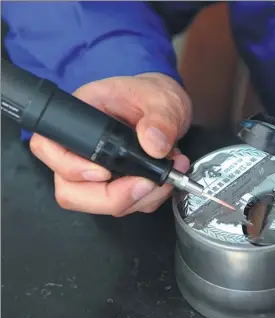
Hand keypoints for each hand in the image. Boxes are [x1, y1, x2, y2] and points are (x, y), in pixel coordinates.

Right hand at [30, 73, 191, 215]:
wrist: (169, 110)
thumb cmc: (155, 96)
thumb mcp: (162, 99)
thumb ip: (161, 118)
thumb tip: (153, 144)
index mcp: (80, 119)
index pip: (47, 148)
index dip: (71, 168)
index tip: (105, 172)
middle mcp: (81, 150)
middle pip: (70, 191)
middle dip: (112, 197)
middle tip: (147, 183)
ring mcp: (97, 171)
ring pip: (100, 204)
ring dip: (138, 198)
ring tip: (167, 174)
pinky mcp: (117, 185)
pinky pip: (126, 205)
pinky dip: (149, 198)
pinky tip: (165, 178)